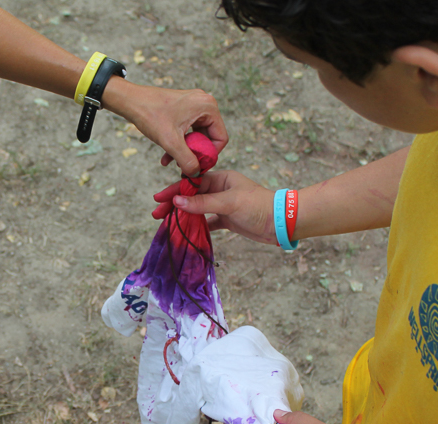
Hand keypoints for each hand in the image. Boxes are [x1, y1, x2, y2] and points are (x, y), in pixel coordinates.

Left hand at [104, 80, 227, 176]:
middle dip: (196, 154)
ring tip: (172, 162)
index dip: (210, 156)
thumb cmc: (150, 115)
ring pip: (197, 136)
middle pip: (209, 137)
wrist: (131, 101)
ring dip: (185, 150)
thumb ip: (187, 160)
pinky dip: (179, 143)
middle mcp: (205, 103)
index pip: (220, 138)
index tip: (197, 166)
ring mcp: (194, 105)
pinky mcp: (184, 108)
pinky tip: (166, 156)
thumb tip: (196, 173)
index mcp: (208, 107)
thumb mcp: (171, 142)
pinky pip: (188, 130)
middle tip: (183, 166)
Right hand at [152, 170, 276, 243]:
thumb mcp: (229, 202)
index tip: (159, 199)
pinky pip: (206, 222)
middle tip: (156, 214)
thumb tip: (177, 201)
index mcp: (221, 178)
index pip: (192, 183)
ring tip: (165, 222)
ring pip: (196, 209)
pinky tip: (184, 231)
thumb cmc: (258, 206)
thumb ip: (203, 202)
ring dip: (182, 215)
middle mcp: (220, 190)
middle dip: (174, 204)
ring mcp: (222, 205)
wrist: (282, 222)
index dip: (175, 190)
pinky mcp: (227, 220)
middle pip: (191, 196)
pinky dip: (195, 226)